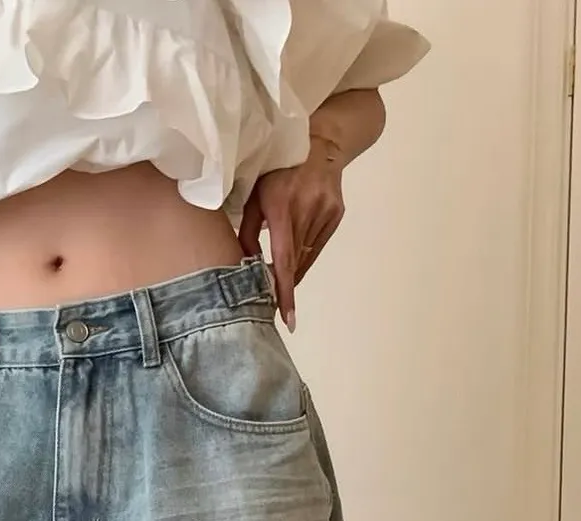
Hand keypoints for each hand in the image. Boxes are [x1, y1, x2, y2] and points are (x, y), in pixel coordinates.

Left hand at [238, 136, 346, 331]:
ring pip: (305, 256)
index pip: (282, 257)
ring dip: (292, 272)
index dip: (283, 289)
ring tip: (281, 283)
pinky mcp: (336, 215)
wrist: (321, 144)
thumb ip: (247, 232)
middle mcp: (306, 209)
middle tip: (275, 310)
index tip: (286, 317)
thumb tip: (244, 267)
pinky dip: (303, 257)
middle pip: (294, 261)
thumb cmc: (275, 172)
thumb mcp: (255, 196)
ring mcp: (325, 212)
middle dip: (284, 287)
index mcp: (281, 205)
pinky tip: (294, 259)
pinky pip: (315, 246)